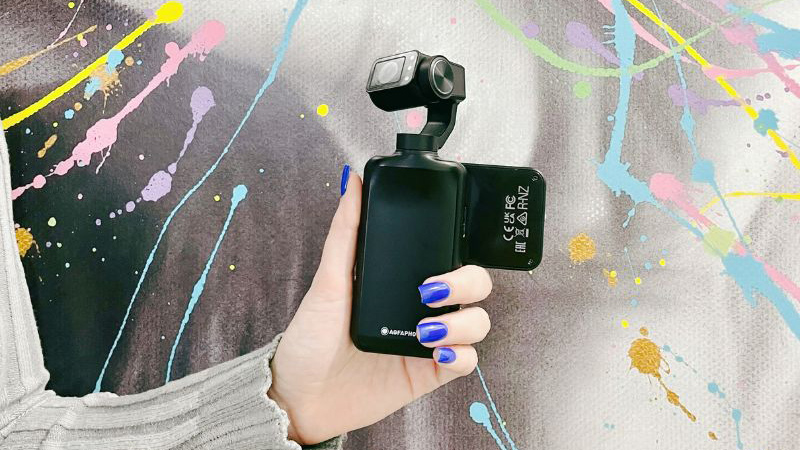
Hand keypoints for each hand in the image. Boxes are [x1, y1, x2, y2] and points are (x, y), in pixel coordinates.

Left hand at [267, 169, 492, 444]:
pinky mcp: (430, 374)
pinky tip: (436, 350)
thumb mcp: (327, 280)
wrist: (299, 397)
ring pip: (478, 322)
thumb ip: (345, 231)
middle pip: (475, 285)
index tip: (446, 246)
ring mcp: (429, 341)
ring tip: (425, 330)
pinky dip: (462, 353)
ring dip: (464, 321)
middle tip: (429, 291)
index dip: (459, 250)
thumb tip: (352, 181)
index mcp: (401, 281)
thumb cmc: (309, 338)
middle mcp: (421, 308)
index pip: (448, 257)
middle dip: (467, 282)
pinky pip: (467, 361)